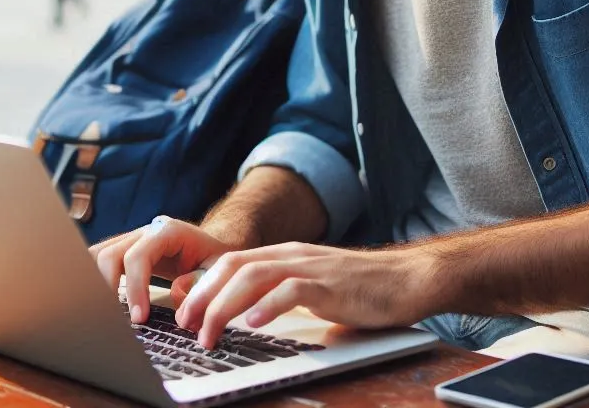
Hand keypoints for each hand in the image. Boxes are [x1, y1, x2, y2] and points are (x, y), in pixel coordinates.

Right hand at [90, 215, 235, 324]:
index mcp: (169, 232)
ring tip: (103, 314)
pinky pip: (99, 261)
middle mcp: (146, 231)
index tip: (138, 318)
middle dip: (108, 289)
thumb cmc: (215, 260)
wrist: (213, 246)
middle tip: (116, 322)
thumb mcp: (219, 271)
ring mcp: (133, 239)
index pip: (138, 256)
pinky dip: (93, 280)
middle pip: (110, 254)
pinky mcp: (125, 252)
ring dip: (95, 284)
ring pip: (98, 255)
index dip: (134, 288)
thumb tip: (176, 294)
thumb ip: (201, 283)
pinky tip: (98, 303)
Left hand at [175, 243, 431, 348]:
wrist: (406, 279)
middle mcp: (292, 255)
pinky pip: (294, 290)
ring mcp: (312, 267)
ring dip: (225, 305)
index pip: (231, 262)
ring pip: (255, 276)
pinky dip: (270, 305)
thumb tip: (244, 313)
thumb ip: (279, 293)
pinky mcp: (332, 285)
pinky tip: (256, 324)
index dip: (201, 286)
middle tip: (185, 327)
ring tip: (209, 333)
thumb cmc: (359, 290)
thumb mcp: (310, 288)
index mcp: (283, 256)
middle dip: (203, 295)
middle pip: (234, 265)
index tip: (182, 314)